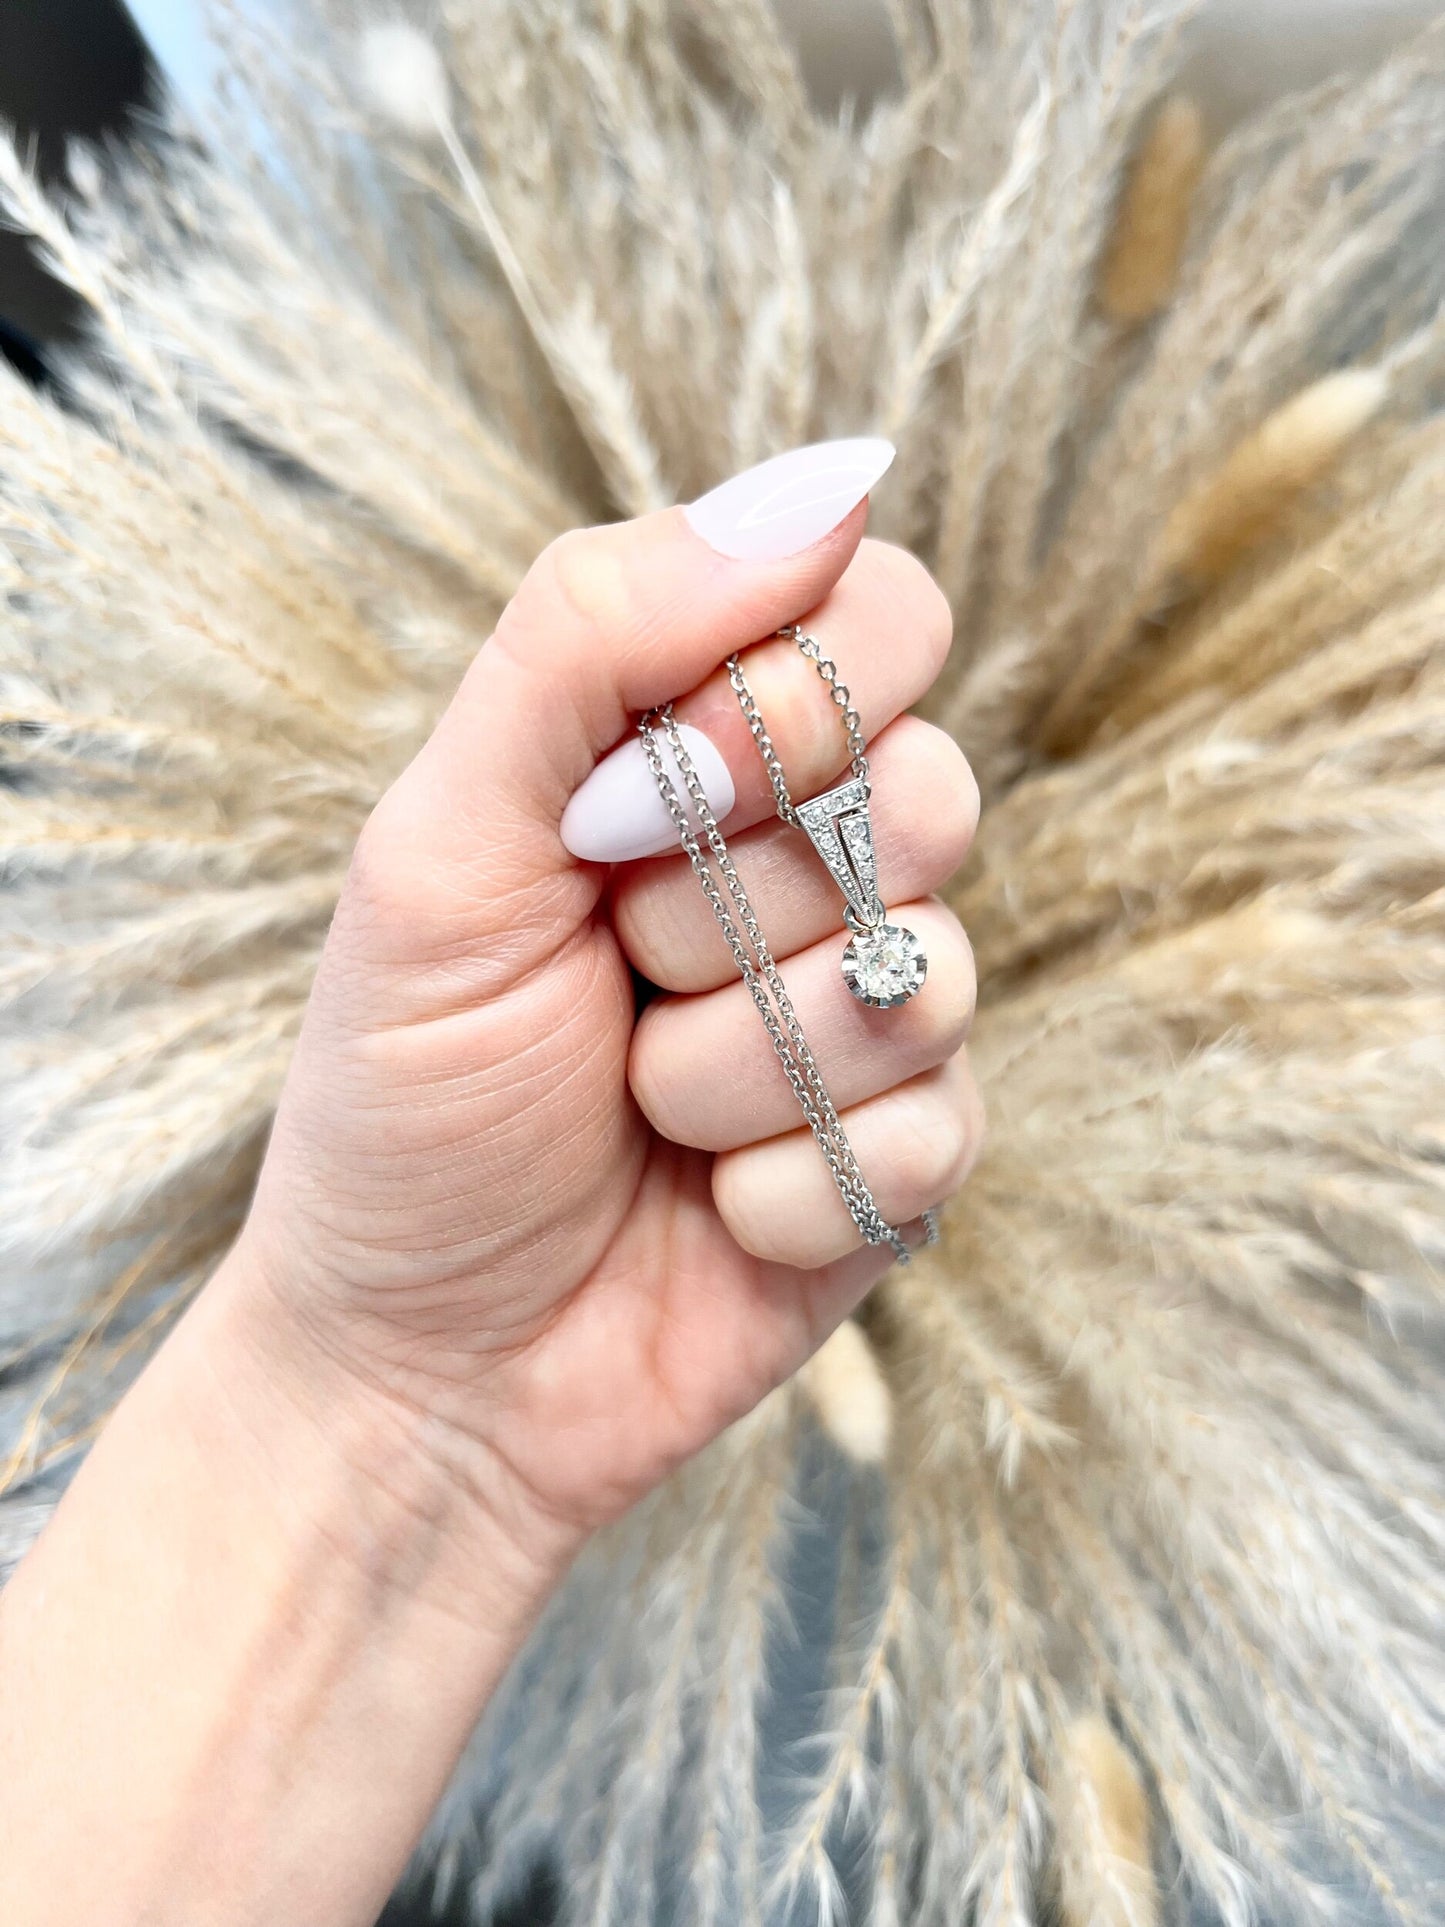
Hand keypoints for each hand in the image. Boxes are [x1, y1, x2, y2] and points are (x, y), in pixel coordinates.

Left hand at [236, 445, 982, 1581]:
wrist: (415, 1363)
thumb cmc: (404, 1096)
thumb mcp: (441, 841)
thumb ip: (592, 635)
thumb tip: (832, 480)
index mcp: (699, 757)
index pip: (875, 616)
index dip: (789, 703)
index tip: (635, 803)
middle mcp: (809, 867)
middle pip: (936, 784)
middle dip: (738, 904)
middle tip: (616, 966)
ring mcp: (868, 1014)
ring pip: (927, 973)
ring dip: (736, 1063)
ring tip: (637, 1106)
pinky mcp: (907, 1158)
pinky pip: (935, 1128)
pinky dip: (785, 1189)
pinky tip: (706, 1212)